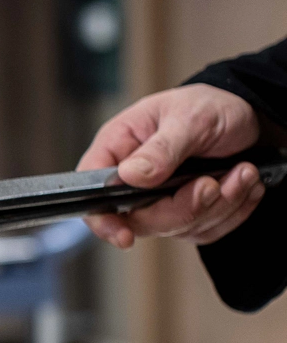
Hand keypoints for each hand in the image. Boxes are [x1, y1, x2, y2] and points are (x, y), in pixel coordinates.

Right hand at [78, 84, 264, 247]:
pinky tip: (243, 182)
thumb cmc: (209, 106)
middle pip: (142, 219)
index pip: (92, 191)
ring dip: (220, 204)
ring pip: (180, 227)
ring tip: (243, 171)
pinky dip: (234, 208)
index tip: (125, 236)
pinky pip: (207, 230)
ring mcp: (161, 201)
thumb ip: (161, 149)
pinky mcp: (189, 214)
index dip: (103, 218)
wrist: (249, 116)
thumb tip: (131, 175)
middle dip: (185, 207)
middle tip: (212, 183)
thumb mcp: (188, 118)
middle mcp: (133, 179)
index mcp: (118, 149)